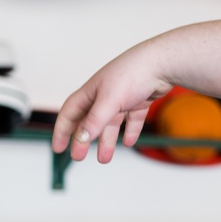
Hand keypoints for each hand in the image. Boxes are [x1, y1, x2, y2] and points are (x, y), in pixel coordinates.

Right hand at [51, 45, 172, 163]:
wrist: (162, 63)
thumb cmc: (132, 75)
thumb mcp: (109, 101)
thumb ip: (95, 120)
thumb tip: (81, 138)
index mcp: (91, 92)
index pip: (70, 113)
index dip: (62, 130)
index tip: (58, 147)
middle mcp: (104, 95)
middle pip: (89, 121)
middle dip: (83, 140)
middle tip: (79, 157)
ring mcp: (123, 98)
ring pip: (111, 123)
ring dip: (106, 141)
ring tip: (104, 158)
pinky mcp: (140, 100)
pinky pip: (132, 119)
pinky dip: (129, 131)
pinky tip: (128, 142)